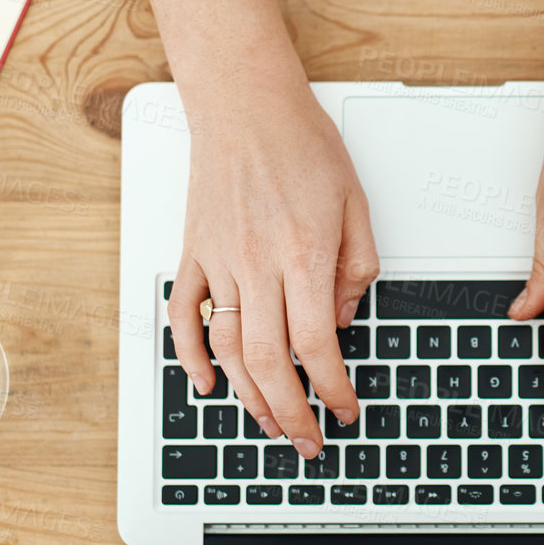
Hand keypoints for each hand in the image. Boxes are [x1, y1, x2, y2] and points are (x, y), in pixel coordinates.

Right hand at [146, 0, 377, 459]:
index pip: (318, 344)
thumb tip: (342, 321)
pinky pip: (185, 315)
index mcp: (305, 254)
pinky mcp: (193, 252)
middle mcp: (258, 264)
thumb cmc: (303, 143)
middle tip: (309, 441)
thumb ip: (357, 267)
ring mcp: (219, 261)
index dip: (332, 389)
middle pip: (269, 361)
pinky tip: (209, 385)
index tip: (345, 410)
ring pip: (227, 349)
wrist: (245, 103)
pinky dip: (192, 357)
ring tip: (271, 424)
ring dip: (249, 397)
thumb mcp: (356, 202)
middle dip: (291, 413)